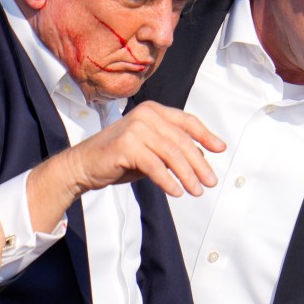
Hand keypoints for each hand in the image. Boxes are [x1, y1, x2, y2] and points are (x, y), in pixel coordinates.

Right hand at [26, 101, 224, 232]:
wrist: (83, 165)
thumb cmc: (118, 158)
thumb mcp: (150, 150)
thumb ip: (171, 148)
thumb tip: (201, 159)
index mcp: (153, 110)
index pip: (186, 121)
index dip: (205, 135)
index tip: (220, 149)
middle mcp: (146, 115)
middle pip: (182, 140)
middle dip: (199, 164)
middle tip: (210, 182)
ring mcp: (135, 129)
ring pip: (172, 154)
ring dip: (187, 175)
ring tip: (197, 191)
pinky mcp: (126, 146)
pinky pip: (155, 166)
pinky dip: (168, 181)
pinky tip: (177, 192)